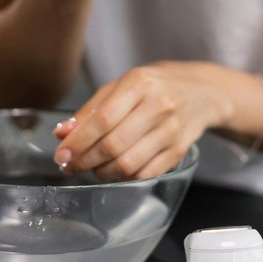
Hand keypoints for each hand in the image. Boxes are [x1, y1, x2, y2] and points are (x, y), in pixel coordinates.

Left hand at [52, 61, 233, 179]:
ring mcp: (171, 130)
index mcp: (139, 83)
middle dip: (85, 160)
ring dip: (102, 172)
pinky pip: (144, 174)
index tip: (61, 154)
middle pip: (114, 145)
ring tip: (92, 167)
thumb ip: (91, 109)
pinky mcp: (179, 150)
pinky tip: (114, 171)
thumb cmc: (153, 86)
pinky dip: (123, 178)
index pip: (103, 119)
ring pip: (128, 164)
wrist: (200, 92)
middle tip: (70, 165)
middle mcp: (158, 105)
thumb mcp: (122, 85)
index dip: (79, 141)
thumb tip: (62, 133)